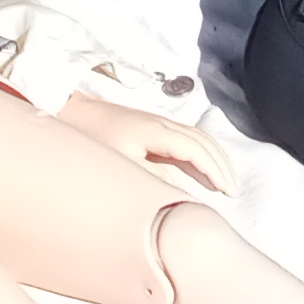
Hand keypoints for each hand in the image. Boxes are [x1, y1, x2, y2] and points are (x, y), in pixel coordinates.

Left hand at [56, 90, 234, 191]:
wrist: (71, 111)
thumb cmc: (93, 140)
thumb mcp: (120, 165)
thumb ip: (152, 178)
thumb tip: (180, 192)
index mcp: (156, 131)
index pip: (197, 149)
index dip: (215, 170)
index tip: (227, 191)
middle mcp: (162, 123)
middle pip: (203, 141)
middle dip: (221, 165)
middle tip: (232, 190)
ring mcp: (158, 121)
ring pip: (198, 136)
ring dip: (215, 156)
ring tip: (224, 180)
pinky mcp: (151, 125)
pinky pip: (188, 136)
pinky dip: (203, 150)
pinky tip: (202, 165)